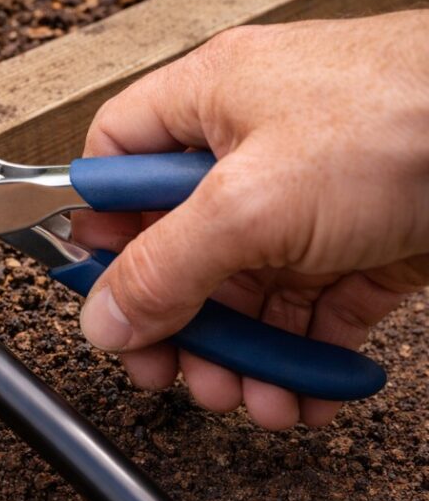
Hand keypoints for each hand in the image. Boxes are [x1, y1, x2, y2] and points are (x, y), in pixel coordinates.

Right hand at [73, 10, 428, 429]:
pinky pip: (312, 307)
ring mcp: (310, 196)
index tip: (103, 291)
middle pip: (182, 241)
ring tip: (249, 398)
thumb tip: (102, 316)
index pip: (119, 161)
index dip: (102, 227)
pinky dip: (303, 356)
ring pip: (248, 285)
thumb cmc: (408, 119)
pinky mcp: (364, 239)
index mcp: (209, 102)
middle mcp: (253, 146)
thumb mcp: (253, 203)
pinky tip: (303, 395)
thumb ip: (166, 266)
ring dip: (242, 352)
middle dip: (178, 317)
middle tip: (174, 369)